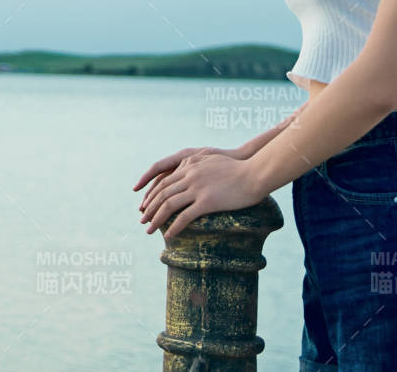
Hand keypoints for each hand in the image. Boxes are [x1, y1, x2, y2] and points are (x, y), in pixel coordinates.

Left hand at [138, 152, 264, 240]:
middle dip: (149, 208)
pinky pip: (185, 217)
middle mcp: (190, 174)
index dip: (151, 193)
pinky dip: (174, 227)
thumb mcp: (212, 160)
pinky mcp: (207, 201)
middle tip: (142, 220)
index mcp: (189, 164)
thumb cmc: (238, 168)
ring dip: (156, 219)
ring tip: (149, 230)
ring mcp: (197, 187)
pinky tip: (168, 236)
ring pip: (169, 205)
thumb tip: (188, 171)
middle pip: (162, 193)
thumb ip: (197, 164)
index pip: (162, 179)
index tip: (144, 204)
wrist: (254, 172)